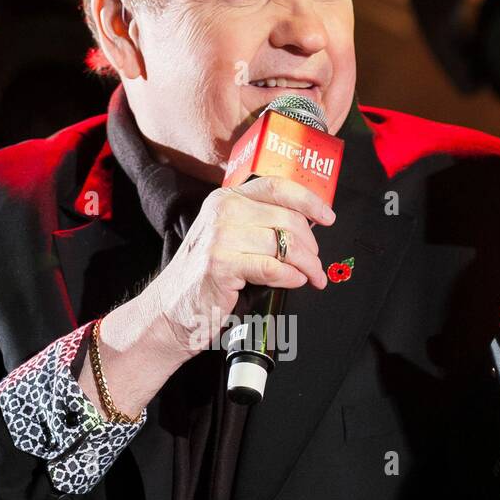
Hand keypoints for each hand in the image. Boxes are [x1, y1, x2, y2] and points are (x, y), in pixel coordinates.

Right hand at [147, 176, 334, 359]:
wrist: (171, 312)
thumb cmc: (206, 279)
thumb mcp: (231, 240)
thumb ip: (261, 226)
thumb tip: (307, 226)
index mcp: (226, 199)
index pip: (277, 187)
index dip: (309, 201)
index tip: (327, 217)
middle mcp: (222, 212)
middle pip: (286, 218)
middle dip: (311, 245)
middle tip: (317, 263)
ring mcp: (219, 237)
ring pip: (283, 244)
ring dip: (306, 265)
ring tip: (312, 277)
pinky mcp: (221, 265)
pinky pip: (272, 268)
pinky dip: (291, 277)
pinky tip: (295, 282)